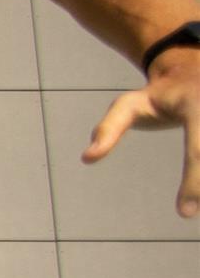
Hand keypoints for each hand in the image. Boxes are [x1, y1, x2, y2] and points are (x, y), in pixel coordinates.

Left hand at [82, 51, 199, 217]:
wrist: (194, 63)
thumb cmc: (160, 93)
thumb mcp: (129, 105)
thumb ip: (109, 129)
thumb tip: (87, 157)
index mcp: (196, 105)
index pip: (198, 150)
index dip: (194, 182)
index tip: (185, 214)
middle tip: (190, 213)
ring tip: (196, 201)